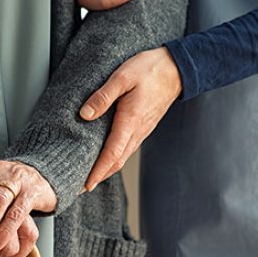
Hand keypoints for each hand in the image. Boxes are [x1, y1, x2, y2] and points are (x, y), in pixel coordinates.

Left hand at [79, 47, 181, 190]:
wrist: (177, 68)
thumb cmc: (150, 70)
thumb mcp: (122, 77)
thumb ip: (103, 96)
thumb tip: (85, 114)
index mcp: (130, 121)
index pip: (112, 154)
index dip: (97, 172)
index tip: (85, 185)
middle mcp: (137, 131)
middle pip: (116, 162)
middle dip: (98, 177)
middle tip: (80, 188)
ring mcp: (142, 130)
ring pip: (123, 157)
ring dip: (106, 169)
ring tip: (90, 176)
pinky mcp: (143, 126)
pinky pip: (127, 148)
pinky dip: (115, 158)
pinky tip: (106, 157)